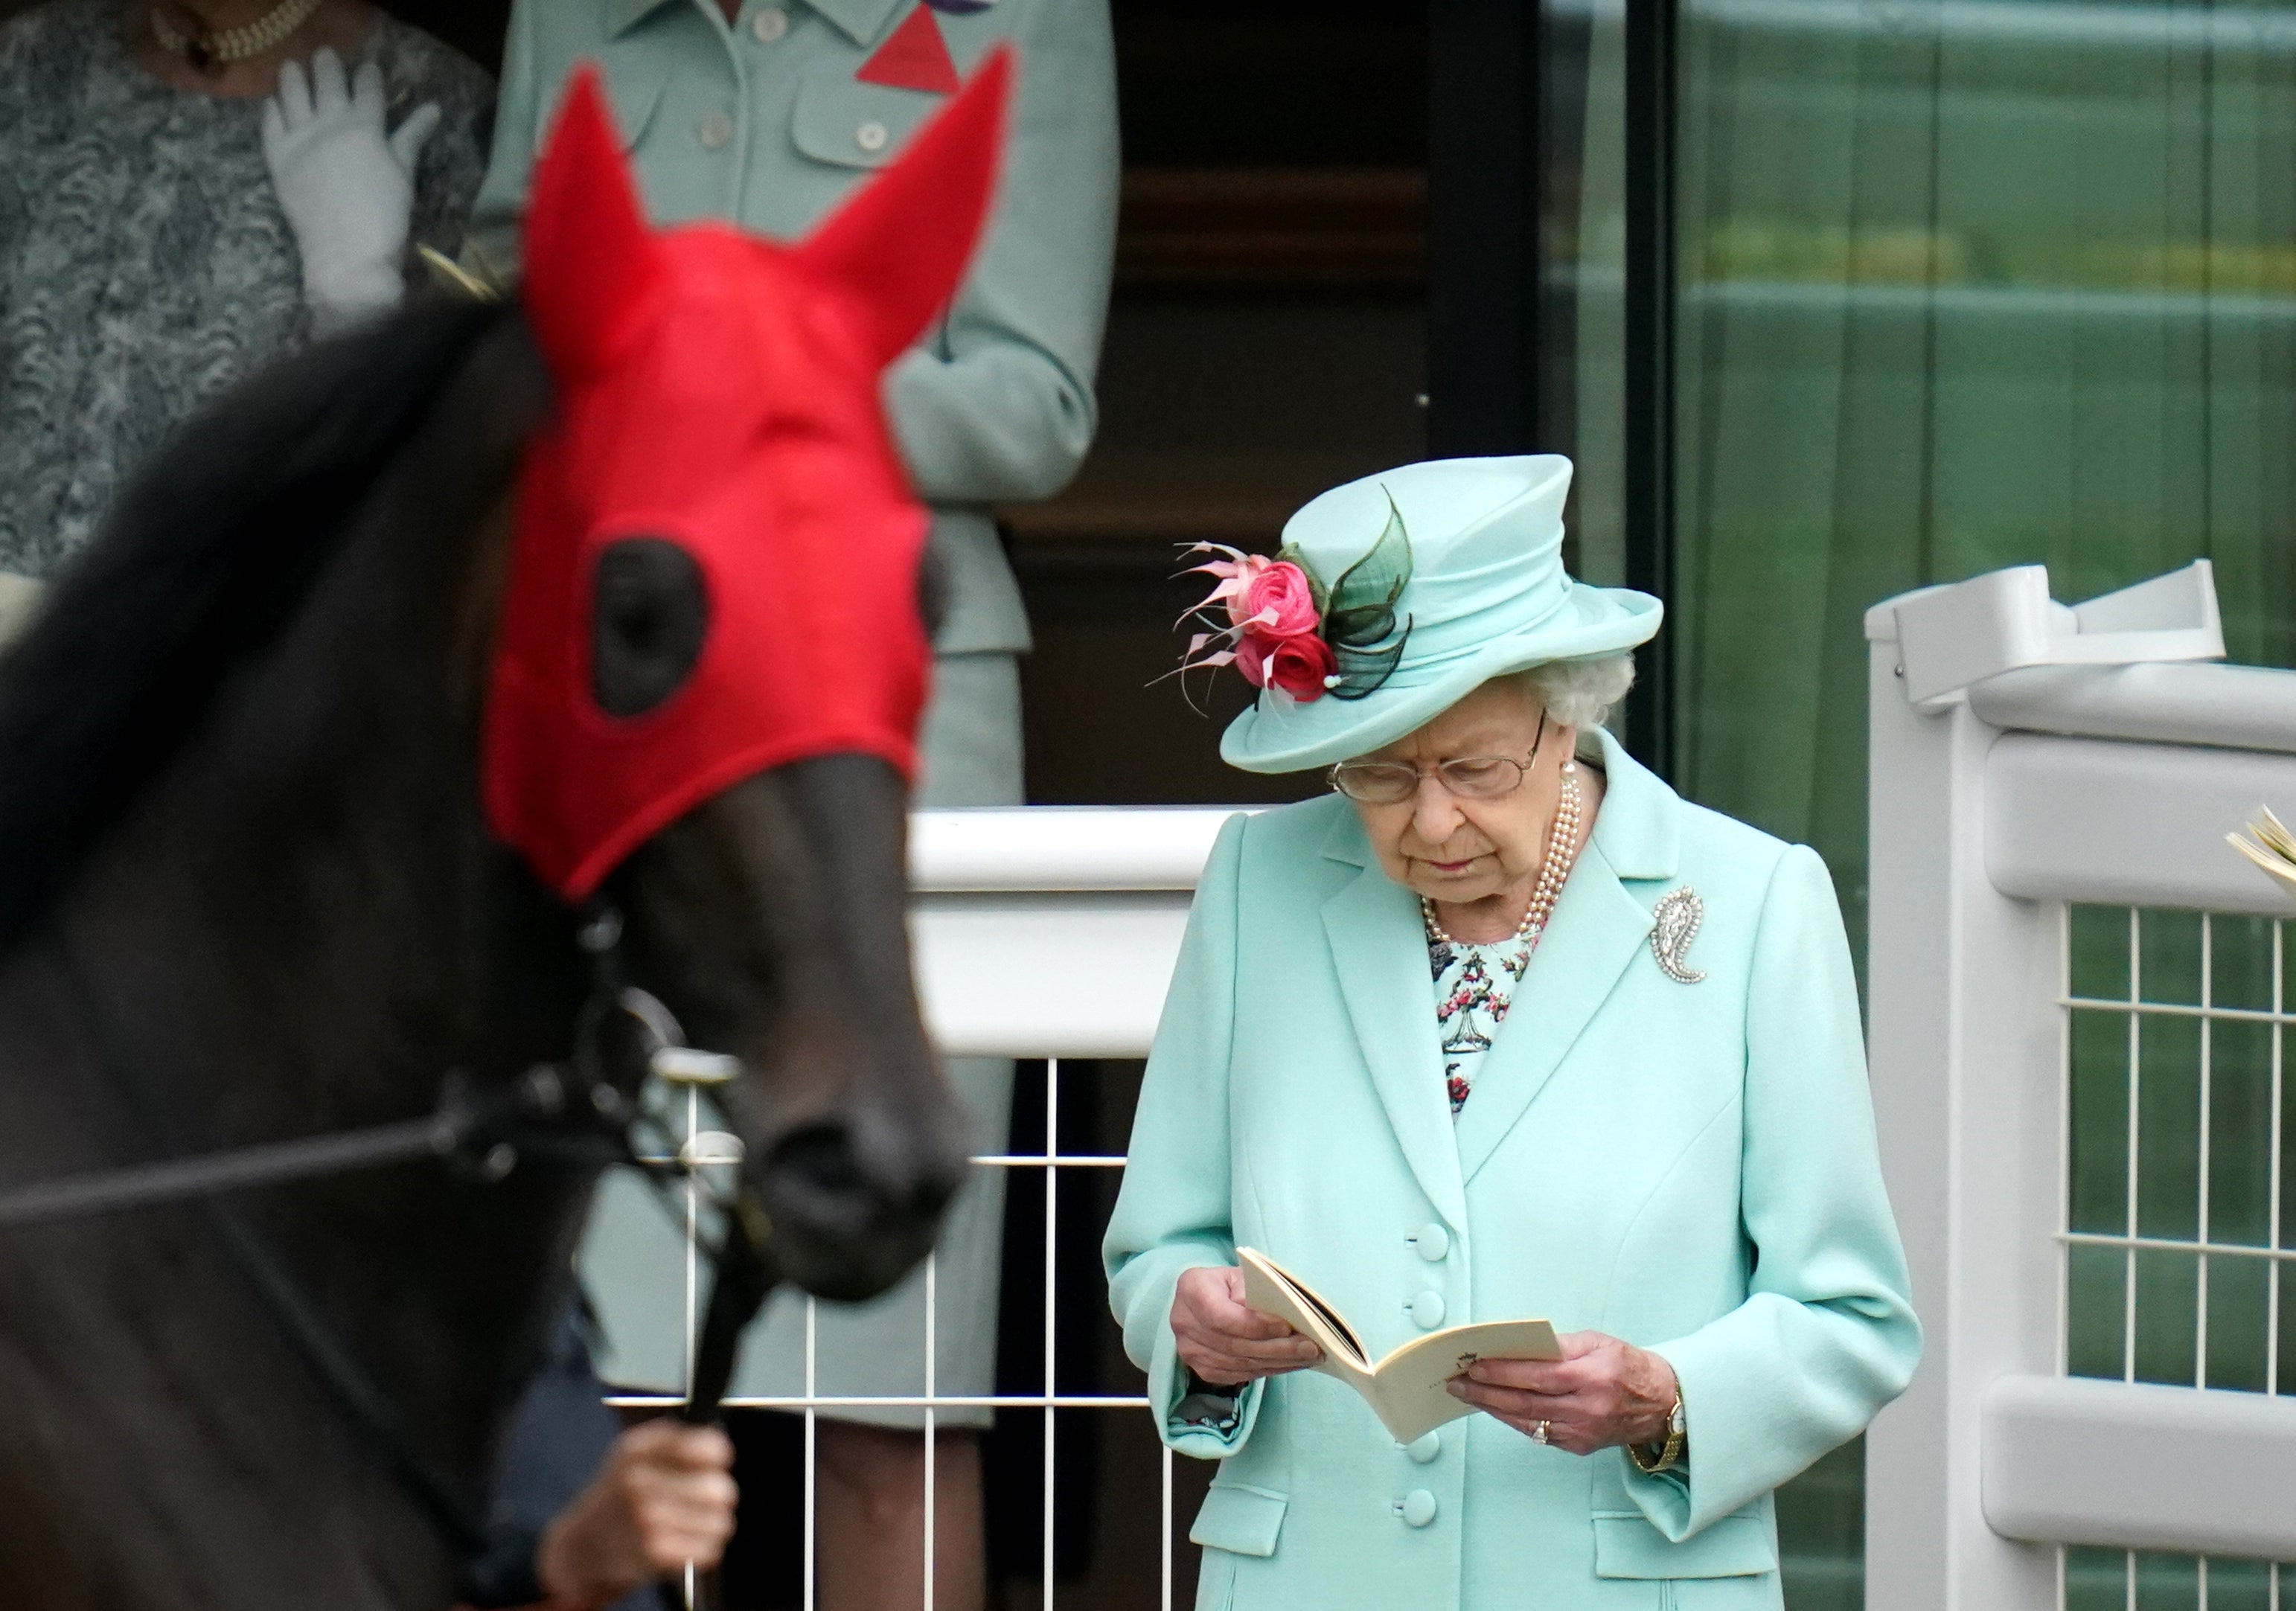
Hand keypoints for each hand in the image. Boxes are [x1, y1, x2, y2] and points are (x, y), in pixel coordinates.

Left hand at [260, 47, 440, 333]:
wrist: (346, 253)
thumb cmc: (384, 217)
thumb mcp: (404, 174)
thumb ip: (413, 137)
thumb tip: (433, 107)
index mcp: (366, 127)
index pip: (368, 90)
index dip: (369, 75)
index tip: (368, 65)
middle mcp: (330, 123)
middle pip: (329, 85)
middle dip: (328, 66)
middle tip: (325, 53)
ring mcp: (300, 138)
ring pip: (294, 95)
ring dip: (294, 77)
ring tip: (293, 65)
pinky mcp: (278, 158)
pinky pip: (271, 125)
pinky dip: (271, 109)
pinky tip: (273, 102)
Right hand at [534, 1419, 738, 1608]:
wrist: (582, 1546)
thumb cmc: (620, 1495)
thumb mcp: (634, 1453)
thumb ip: (676, 1441)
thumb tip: (721, 1448)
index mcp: (637, 1449)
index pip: (710, 1447)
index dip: (718, 1458)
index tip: (713, 1465)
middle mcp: (639, 1482)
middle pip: (720, 1488)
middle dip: (720, 1496)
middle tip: (706, 1500)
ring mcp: (645, 1519)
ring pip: (720, 1522)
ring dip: (712, 1525)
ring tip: (692, 1524)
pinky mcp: (653, 1554)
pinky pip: (710, 1550)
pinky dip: (704, 1550)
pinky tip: (685, 1544)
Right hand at [1170, 1265, 1322, 1385]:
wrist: (1205, 1298)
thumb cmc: (1229, 1283)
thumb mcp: (1240, 1274)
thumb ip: (1252, 1290)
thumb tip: (1272, 1316)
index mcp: (1191, 1289)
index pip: (1223, 1316)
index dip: (1256, 1326)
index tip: (1287, 1327)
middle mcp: (1184, 1322)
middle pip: (1235, 1345)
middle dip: (1277, 1348)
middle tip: (1310, 1347)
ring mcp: (1190, 1350)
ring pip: (1240, 1364)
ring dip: (1278, 1363)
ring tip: (1308, 1357)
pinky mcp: (1202, 1369)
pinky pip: (1239, 1375)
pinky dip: (1268, 1370)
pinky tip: (1289, 1364)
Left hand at [1446, 1331, 1677, 1455]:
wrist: (1662, 1404)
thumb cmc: (1629, 1367)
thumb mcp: (1599, 1342)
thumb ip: (1560, 1345)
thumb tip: (1520, 1347)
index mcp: (1592, 1377)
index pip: (1537, 1376)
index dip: (1502, 1372)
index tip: (1475, 1367)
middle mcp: (1587, 1408)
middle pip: (1526, 1402)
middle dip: (1486, 1393)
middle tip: (1458, 1384)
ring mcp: (1582, 1432)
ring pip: (1527, 1421)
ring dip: (1494, 1409)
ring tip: (1468, 1396)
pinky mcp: (1579, 1446)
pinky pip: (1539, 1433)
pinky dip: (1515, 1420)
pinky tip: (1496, 1409)